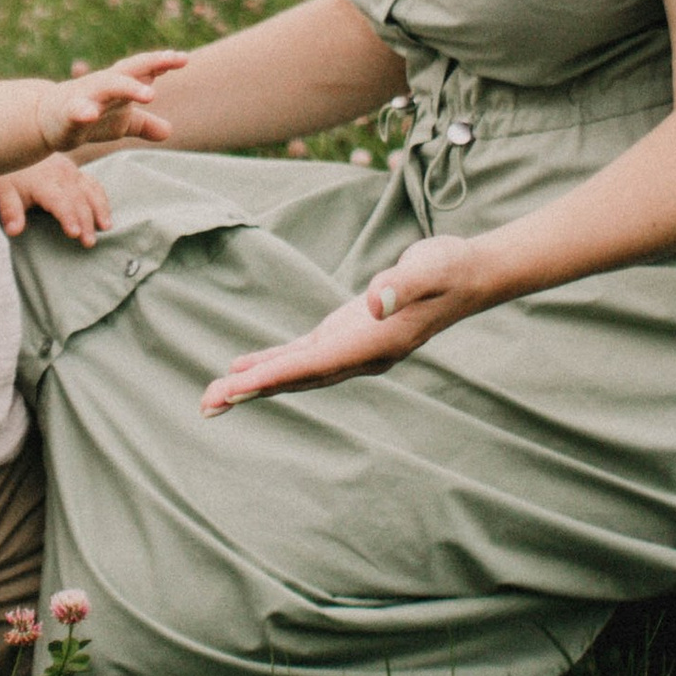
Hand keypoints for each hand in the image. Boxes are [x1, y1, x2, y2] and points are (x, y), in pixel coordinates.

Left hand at [0, 152, 112, 243]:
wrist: (20, 147)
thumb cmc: (12, 176)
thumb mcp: (4, 192)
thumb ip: (10, 211)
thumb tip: (14, 231)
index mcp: (43, 181)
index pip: (59, 201)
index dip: (68, 217)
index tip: (74, 233)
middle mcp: (61, 175)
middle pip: (78, 199)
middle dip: (86, 221)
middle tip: (89, 242)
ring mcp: (72, 172)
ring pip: (91, 191)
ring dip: (100, 210)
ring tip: (105, 228)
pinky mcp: (79, 173)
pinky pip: (94, 185)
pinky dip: (102, 200)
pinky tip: (105, 216)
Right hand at [37, 50, 188, 157]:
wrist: (46, 120)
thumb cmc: (88, 116)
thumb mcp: (120, 123)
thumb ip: (144, 125)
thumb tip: (169, 131)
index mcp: (119, 84)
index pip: (143, 69)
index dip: (162, 62)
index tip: (183, 58)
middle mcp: (104, 85)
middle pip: (130, 69)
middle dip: (152, 63)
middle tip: (176, 59)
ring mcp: (86, 97)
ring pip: (109, 86)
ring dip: (129, 88)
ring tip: (151, 95)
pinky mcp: (68, 114)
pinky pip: (75, 111)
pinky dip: (82, 111)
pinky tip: (90, 115)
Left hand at [200, 233, 488, 411]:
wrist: (468, 276)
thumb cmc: (448, 269)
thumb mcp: (429, 268)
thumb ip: (403, 284)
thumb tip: (377, 301)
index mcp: (374, 344)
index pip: (315, 365)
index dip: (274, 376)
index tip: (236, 389)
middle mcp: (359, 356)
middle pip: (297, 379)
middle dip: (252, 392)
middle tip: (206, 407)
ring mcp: (352, 349)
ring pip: (295, 373)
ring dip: (254, 385)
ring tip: (212, 399)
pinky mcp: (346, 335)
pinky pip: (301, 357)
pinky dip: (271, 364)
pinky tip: (241, 369)